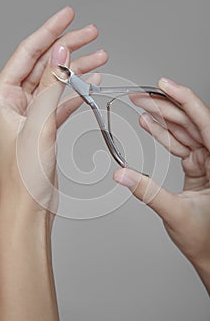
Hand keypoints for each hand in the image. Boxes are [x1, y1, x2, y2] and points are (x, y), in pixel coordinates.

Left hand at [0, 6, 107, 320]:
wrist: (29, 205)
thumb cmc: (25, 173)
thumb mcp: (38, 124)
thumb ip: (50, 87)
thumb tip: (60, 52)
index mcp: (4, 96)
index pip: (29, 52)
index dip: (50, 31)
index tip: (69, 15)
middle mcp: (15, 101)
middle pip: (45, 64)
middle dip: (69, 47)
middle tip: (92, 33)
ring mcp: (31, 113)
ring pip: (57, 82)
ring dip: (78, 69)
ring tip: (100, 56)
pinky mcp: (44, 126)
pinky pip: (63, 101)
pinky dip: (78, 92)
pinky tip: (92, 83)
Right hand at [113, 78, 209, 294]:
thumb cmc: (205, 239)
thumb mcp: (175, 213)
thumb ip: (146, 191)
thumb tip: (121, 174)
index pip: (204, 122)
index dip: (184, 100)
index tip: (165, 84)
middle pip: (190, 122)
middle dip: (164, 107)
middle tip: (140, 97)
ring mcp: (206, 159)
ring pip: (183, 130)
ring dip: (161, 117)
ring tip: (139, 105)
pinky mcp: (197, 164)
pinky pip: (179, 143)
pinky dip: (162, 134)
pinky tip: (148, 123)